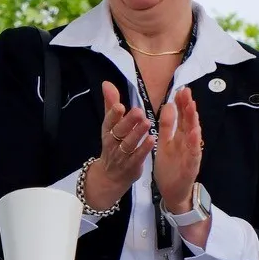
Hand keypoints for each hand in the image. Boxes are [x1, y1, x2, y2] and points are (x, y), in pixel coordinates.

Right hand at [81, 83, 153, 210]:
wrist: (111, 176)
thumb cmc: (113, 145)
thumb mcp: (110, 125)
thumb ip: (110, 104)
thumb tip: (106, 83)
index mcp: (107, 131)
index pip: (108, 122)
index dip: (113, 115)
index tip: (120, 106)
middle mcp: (112, 143)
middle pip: (119, 132)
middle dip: (128, 122)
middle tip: (138, 112)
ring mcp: (121, 156)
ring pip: (128, 144)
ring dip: (137, 134)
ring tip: (147, 122)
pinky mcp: (131, 166)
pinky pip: (137, 157)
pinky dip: (144, 149)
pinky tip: (152, 139)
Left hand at [153, 86, 203, 217]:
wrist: (172, 192)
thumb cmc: (170, 168)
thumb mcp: (164, 143)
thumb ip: (167, 126)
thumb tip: (168, 104)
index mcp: (179, 137)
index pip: (182, 117)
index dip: (181, 104)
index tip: (180, 90)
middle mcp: (187, 143)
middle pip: (189, 122)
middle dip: (188, 107)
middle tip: (187, 92)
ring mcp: (191, 154)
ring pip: (194, 135)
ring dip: (194, 121)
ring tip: (192, 107)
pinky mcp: (191, 166)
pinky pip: (194, 153)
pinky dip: (195, 143)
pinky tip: (194, 132)